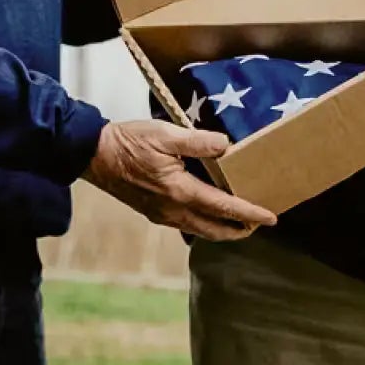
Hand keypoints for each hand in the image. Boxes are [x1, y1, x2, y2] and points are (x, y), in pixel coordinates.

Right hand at [82, 120, 274, 240]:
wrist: (93, 155)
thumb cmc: (128, 141)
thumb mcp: (164, 133)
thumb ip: (197, 141)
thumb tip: (226, 147)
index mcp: (179, 191)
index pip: (223, 207)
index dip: (250, 213)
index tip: (271, 217)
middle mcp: (172, 210)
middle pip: (214, 229)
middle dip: (240, 230)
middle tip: (260, 224)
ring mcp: (161, 215)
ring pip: (200, 230)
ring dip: (222, 229)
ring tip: (240, 222)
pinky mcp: (154, 212)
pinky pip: (186, 225)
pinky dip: (204, 224)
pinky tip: (208, 213)